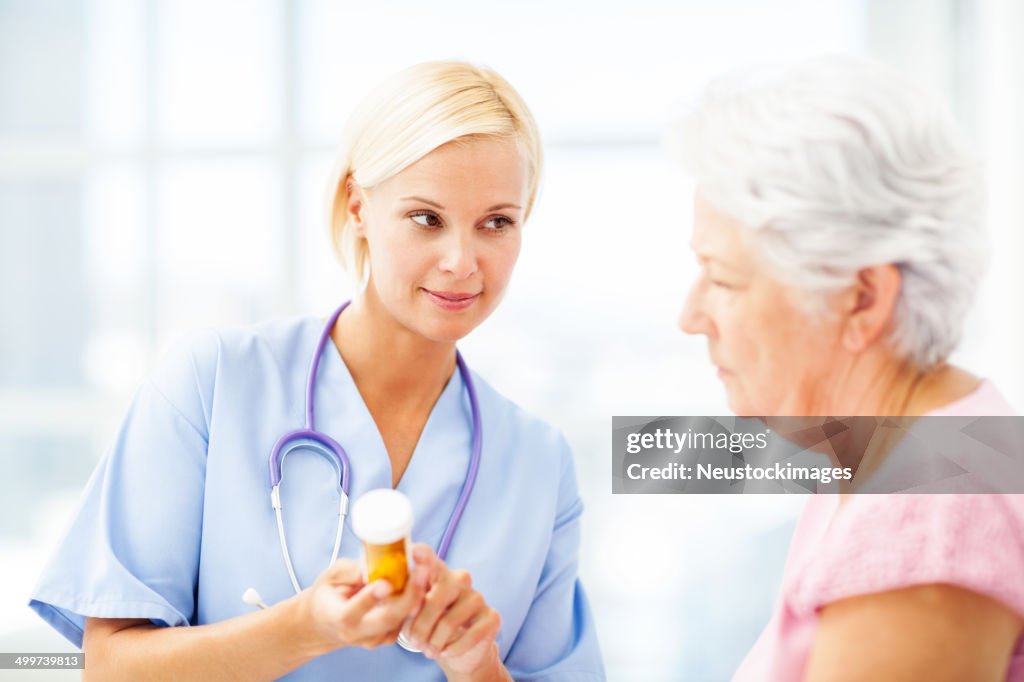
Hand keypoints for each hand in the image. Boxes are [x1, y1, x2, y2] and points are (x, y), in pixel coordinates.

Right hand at [300, 557, 429, 650]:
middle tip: (422, 573)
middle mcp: (356, 633)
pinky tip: (421, 583)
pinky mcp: (388, 638)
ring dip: (416, 597)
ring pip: (400, 620)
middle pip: (386, 620)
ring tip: (426, 571)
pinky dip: (415, 603)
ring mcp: (374, 639)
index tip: (385, 583)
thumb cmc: (328, 595)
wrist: (327, 623)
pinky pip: (404, 621)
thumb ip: (349, 572)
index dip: (369, 599)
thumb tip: (371, 569)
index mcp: (337, 617)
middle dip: (407, 597)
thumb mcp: (331, 577)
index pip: (352, 613)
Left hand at [404, 544, 503, 677]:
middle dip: (420, 627)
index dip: (422, 555)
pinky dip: (453, 649)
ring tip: (428, 651)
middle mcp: (459, 579)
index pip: (428, 557)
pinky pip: (470, 636)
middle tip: (414, 643)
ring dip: (434, 643)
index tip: (414, 552)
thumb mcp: (413, 615)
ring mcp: (477, 596)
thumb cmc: (430, 628)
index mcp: (437, 573)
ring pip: (449, 622)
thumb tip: (390, 596)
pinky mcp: (492, 616)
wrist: (459, 653)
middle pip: (434, 600)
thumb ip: (406, 602)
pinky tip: (446, 652)